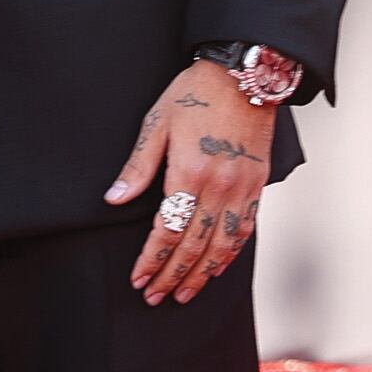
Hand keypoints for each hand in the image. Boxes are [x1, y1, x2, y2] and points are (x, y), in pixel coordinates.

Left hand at [104, 59, 274, 305]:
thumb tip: (114, 199)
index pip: (168, 230)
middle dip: (172, 275)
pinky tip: (217, 267)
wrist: (243, 75)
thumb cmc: (195, 93)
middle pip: (194, 245)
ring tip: (184, 294)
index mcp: (189, 172)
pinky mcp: (258, 185)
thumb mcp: (157, 122)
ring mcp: (242, 188)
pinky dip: (230, 254)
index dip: (152, 259)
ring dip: (201, 274)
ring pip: (222, 246)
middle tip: (155, 296)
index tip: (139, 279)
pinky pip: (245, 230)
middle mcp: (219, 186)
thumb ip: (138, 166)